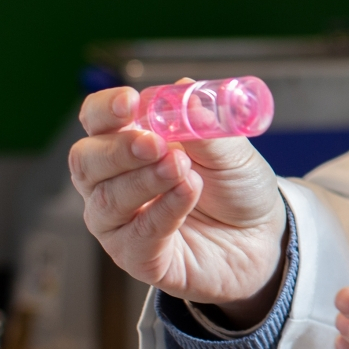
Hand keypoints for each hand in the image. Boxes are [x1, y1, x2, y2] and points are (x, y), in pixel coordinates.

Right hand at [69, 85, 285, 318]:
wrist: (262, 236)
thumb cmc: (235, 187)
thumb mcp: (231, 150)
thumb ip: (208, 126)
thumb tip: (187, 92)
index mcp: (128, 143)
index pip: (97, 120)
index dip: (106, 110)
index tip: (130, 102)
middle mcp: (112, 182)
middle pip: (86, 161)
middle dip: (118, 149)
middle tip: (155, 143)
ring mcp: (120, 222)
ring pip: (108, 200)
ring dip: (146, 180)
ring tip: (183, 168)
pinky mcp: (137, 257)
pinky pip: (138, 235)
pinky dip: (164, 210)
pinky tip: (187, 192)